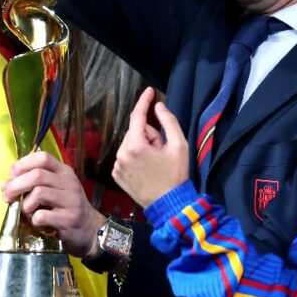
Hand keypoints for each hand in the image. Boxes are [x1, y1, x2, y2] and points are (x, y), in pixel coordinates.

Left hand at [1, 151, 102, 257]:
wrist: (90, 229)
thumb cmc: (66, 208)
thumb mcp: (53, 190)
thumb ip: (31, 184)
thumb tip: (4, 185)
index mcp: (64, 172)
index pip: (43, 157)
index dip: (23, 164)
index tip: (12, 175)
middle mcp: (69, 183)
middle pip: (37, 175)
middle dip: (16, 185)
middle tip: (7, 197)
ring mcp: (71, 200)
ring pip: (39, 193)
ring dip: (25, 204)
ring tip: (26, 211)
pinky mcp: (69, 219)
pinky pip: (43, 215)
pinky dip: (34, 219)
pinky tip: (37, 221)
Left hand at [112, 88, 190, 208]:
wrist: (169, 205)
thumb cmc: (176, 175)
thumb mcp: (179, 145)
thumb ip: (168, 121)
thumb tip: (158, 106)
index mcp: (136, 145)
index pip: (137, 116)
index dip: (144, 101)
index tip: (149, 91)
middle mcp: (122, 154)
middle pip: (135, 132)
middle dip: (149, 134)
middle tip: (163, 148)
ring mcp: (117, 166)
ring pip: (130, 144)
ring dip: (142, 146)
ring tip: (156, 161)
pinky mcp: (117, 175)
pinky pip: (125, 156)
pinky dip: (135, 157)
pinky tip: (147, 168)